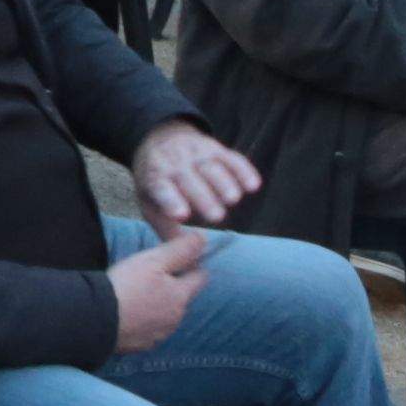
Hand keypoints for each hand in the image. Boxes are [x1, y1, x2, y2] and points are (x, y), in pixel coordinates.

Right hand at [102, 225, 212, 354]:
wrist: (96, 321)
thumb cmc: (126, 286)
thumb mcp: (154, 260)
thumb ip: (181, 250)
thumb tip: (203, 239)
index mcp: (181, 295)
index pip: (201, 276)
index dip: (192, 264)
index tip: (177, 257)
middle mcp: (176, 318)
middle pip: (183, 297)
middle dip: (173, 286)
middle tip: (149, 274)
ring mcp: (159, 334)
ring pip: (166, 314)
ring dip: (158, 305)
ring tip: (135, 295)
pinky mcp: (142, 346)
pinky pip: (149, 330)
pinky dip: (143, 321)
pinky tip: (126, 314)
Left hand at [126, 122, 257, 232]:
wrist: (159, 139)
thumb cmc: (157, 183)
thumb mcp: (151, 204)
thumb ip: (168, 231)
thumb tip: (188, 266)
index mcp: (155, 177)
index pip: (161, 189)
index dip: (171, 201)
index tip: (181, 215)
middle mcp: (175, 163)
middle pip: (190, 180)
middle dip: (204, 197)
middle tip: (216, 217)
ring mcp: (196, 154)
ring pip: (212, 167)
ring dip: (224, 182)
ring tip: (233, 199)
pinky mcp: (216, 148)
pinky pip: (232, 158)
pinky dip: (244, 170)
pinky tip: (254, 185)